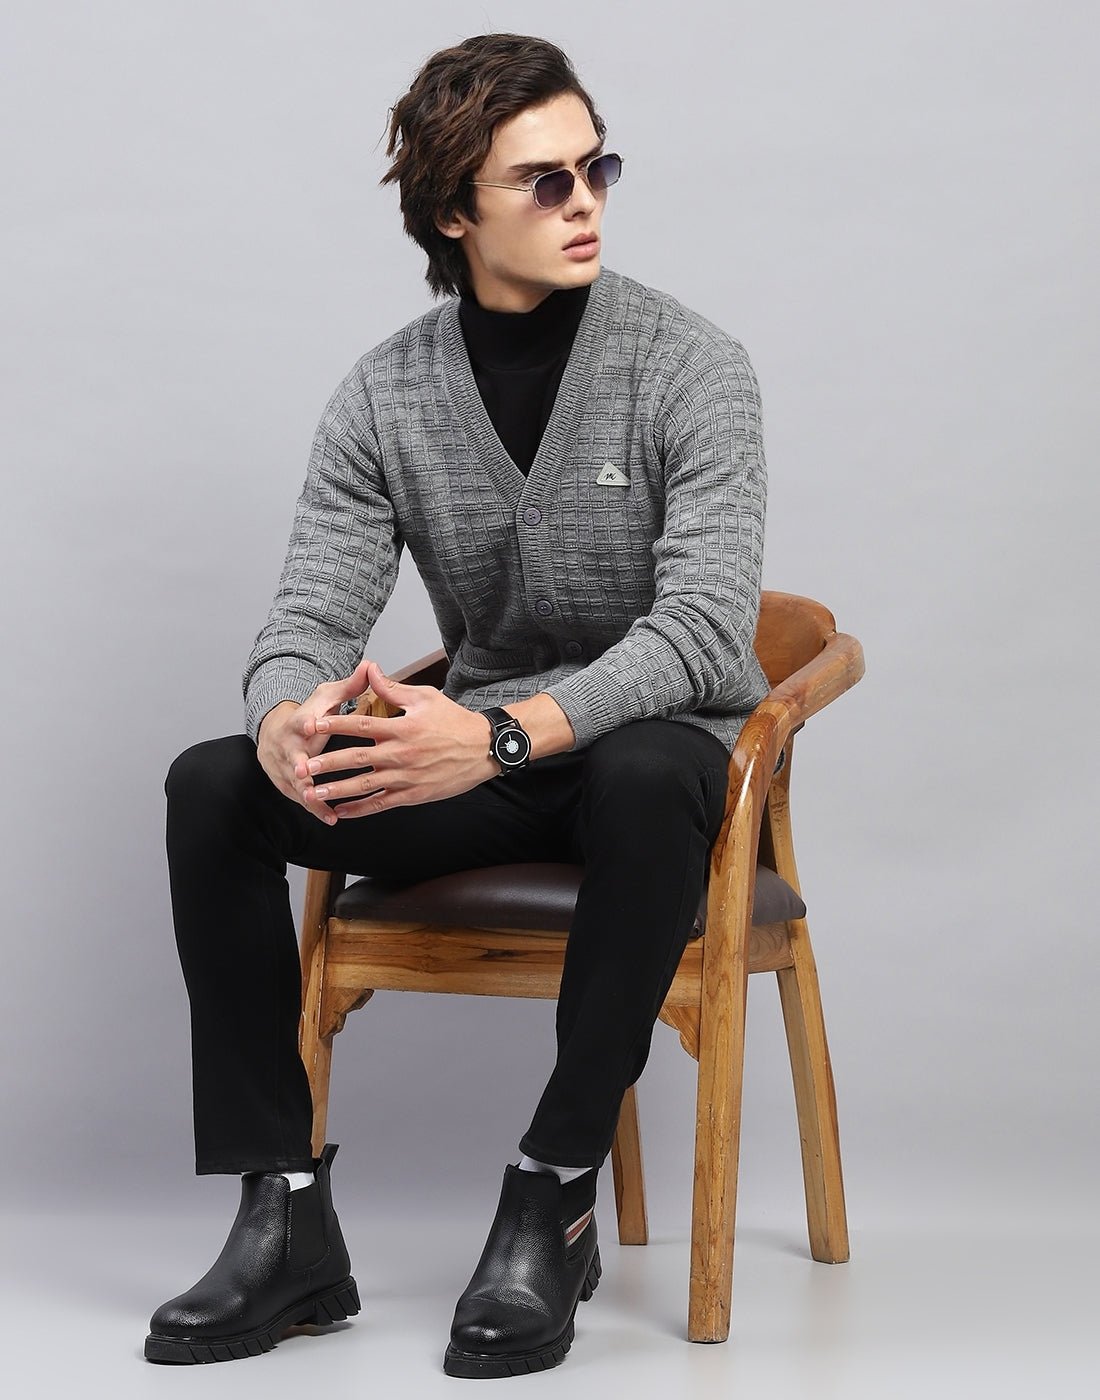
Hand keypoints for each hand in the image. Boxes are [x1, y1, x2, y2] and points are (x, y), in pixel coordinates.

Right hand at [256, 659, 370, 825]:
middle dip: (297, 765)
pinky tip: (331, 817)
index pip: (299, 720)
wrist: (276, 734)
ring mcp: (285, 768)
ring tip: (320, 803)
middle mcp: (287, 747)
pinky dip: (316, 808)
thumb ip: (350, 686)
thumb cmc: (310, 715)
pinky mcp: (289, 786)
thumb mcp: (326, 698)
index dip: (305, 723)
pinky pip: (303, 799)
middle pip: (291, 756)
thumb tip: (370, 666)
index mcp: (298, 723)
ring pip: (296, 783)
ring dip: (307, 793)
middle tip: (303, 772)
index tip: (310, 725)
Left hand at [307, 661, 497, 817]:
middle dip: (326, 763)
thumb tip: (371, 669)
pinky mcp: (412, 794)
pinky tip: (341, 811)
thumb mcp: (425, 697)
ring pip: (364, 785)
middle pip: (355, 758)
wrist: (483, 748)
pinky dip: (360, 809)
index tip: (311, 725)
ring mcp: (406, 776)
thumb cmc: (454, 720)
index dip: (334, 725)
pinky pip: (381, 803)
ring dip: (337, 789)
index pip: (360, 725)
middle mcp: (400, 753)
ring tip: (314, 793)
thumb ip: (393, 688)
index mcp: (401, 727)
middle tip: (302, 767)